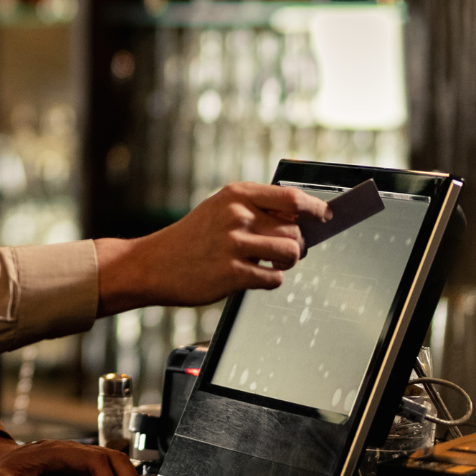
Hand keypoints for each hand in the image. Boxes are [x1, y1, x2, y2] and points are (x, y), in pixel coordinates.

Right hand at [95, 182, 330, 314]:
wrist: (151, 264)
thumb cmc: (189, 239)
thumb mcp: (218, 210)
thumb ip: (255, 210)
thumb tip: (302, 220)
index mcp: (235, 195)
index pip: (291, 198)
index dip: (315, 208)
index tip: (325, 216)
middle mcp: (236, 216)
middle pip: (295, 230)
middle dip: (297, 244)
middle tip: (282, 251)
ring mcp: (234, 244)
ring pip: (290, 253)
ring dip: (286, 263)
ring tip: (270, 263)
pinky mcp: (232, 273)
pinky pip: (274, 279)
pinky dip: (269, 281)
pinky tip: (251, 276)